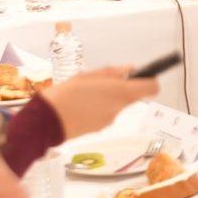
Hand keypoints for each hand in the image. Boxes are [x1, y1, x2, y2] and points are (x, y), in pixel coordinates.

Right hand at [37, 67, 159, 138]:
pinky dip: (97, 109)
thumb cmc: (65, 94)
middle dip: (119, 88)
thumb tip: (129, 69)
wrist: (46, 122)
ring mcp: (110, 120)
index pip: (151, 87)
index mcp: (120, 92)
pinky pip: (104, 114)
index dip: (149, 81)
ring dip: (105, 98)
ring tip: (82, 93)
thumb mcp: (87, 76)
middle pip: (130, 96)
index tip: (139, 76)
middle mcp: (119, 108)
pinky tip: (79, 105)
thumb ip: (111, 73)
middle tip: (98, 82)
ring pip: (115, 105)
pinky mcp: (100, 129)